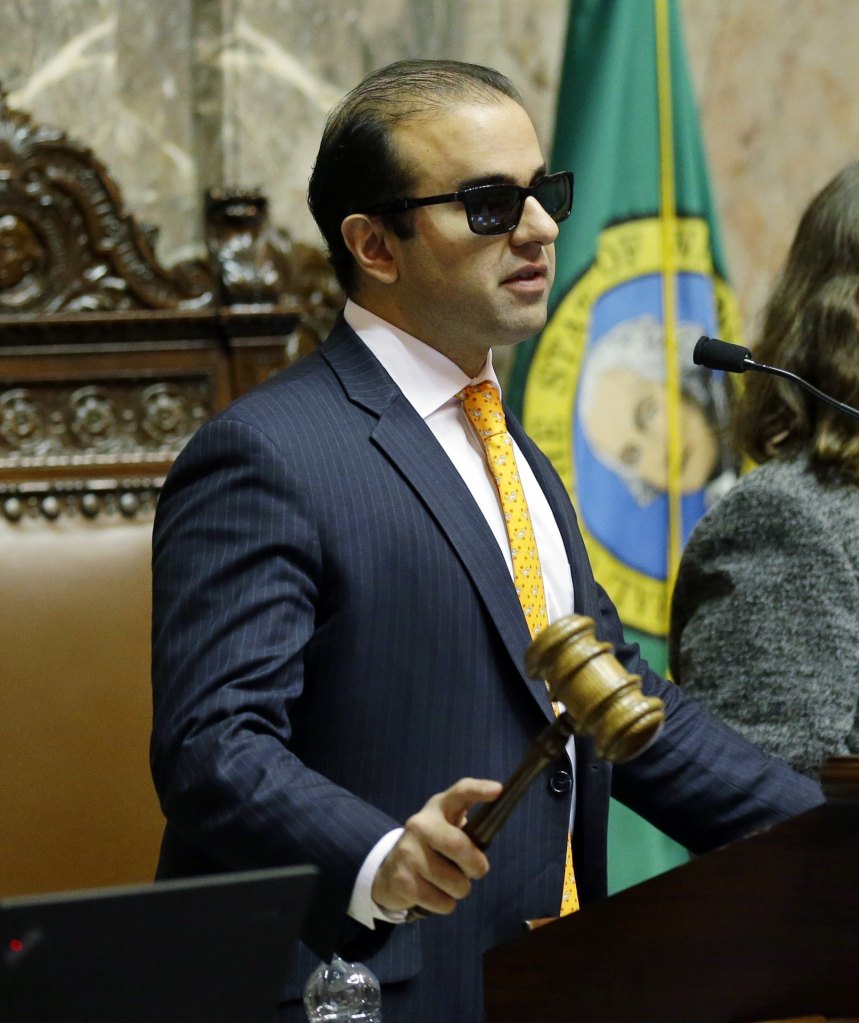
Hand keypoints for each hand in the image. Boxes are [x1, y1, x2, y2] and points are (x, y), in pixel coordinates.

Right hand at [371, 777, 502, 915]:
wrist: (389, 872)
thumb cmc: (431, 849)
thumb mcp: (445, 830)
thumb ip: (467, 831)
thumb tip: (490, 835)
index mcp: (438, 808)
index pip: (460, 792)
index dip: (479, 790)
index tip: (498, 790)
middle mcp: (420, 825)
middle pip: (458, 845)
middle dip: (475, 865)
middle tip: (476, 871)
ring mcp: (408, 852)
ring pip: (455, 882)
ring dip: (459, 889)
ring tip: (445, 882)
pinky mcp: (402, 880)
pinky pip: (442, 903)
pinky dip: (445, 904)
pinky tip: (432, 893)